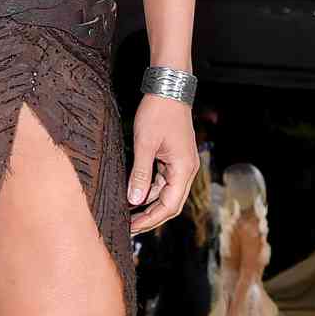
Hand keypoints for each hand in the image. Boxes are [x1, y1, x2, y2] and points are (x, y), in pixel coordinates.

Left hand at [127, 95, 198, 235]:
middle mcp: (186, 170)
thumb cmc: (158, 113)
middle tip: (129, 227)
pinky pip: (162, 181)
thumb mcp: (144, 144)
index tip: (132, 228)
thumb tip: (134, 200)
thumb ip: (140, 174)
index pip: (169, 206)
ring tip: (128, 214)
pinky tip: (133, 193)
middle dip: (150, 217)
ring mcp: (181, 164)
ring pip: (165, 193)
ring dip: (148, 204)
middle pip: (170, 204)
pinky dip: (149, 189)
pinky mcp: (173, 158)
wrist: (168, 88)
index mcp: (183, 169)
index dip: (150, 220)